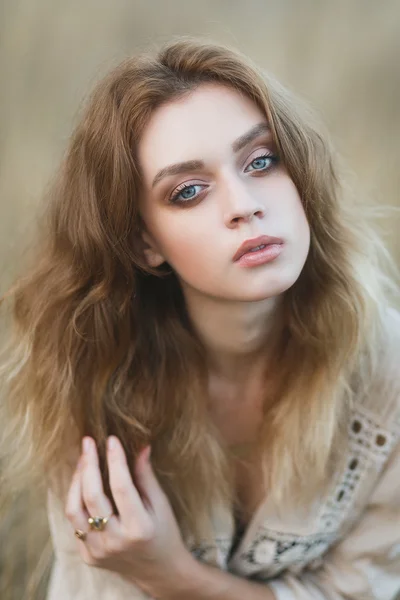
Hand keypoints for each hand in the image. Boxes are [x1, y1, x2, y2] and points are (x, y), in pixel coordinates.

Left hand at [65, 436, 193, 596]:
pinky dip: (76, 499)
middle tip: (88, 442)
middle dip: (89, 464)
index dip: (115, 460)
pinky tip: (83, 482)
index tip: (111, 439)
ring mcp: (99, 551)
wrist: (159, 571)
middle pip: (92, 497)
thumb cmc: (164, 532)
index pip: (121, 487)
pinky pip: (75, 523)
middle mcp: (116, 542)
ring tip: (83, 459)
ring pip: (74, 510)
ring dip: (76, 480)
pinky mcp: (88, 556)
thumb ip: (146, 476)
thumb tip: (141, 445)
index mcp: (139, 528)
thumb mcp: (161, 504)